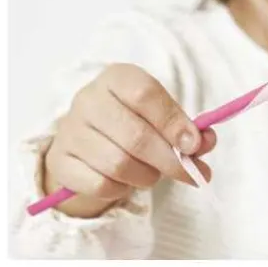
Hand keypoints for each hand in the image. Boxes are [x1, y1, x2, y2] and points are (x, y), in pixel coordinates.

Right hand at [43, 64, 216, 217]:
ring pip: (119, 164)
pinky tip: (125, 181)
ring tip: (153, 174)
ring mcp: (70, 130)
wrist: (86, 143)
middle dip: (169, 160)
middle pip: (135, 135)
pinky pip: (100, 184)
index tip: (195, 145)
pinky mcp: (61, 161)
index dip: (174, 122)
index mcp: (116, 78)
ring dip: (147, 176)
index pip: (145, 94)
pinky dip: (121, 189)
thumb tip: (206, 141)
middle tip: (190, 173)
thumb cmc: (131, 124)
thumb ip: (186, 129)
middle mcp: (88, 99)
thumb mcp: (159, 117)